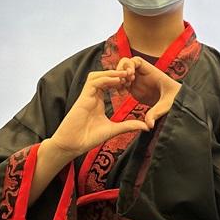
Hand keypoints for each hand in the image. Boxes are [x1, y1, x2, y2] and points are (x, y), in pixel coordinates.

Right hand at [31, 69, 152, 202]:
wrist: (72, 145)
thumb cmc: (89, 138)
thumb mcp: (114, 129)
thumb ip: (128, 126)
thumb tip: (146, 127)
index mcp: (98, 100)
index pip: (109, 83)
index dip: (121, 80)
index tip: (133, 82)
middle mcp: (92, 96)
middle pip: (103, 76)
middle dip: (117, 73)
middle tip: (131, 75)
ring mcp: (87, 96)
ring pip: (97, 76)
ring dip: (111, 73)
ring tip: (125, 75)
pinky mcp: (82, 98)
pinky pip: (93, 83)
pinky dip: (105, 79)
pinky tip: (117, 81)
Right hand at [116, 56, 181, 124]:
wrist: (178, 102)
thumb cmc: (176, 99)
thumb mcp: (167, 104)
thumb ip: (157, 112)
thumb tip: (149, 124)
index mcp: (152, 73)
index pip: (138, 61)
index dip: (130, 64)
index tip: (129, 74)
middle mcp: (144, 75)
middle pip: (127, 64)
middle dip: (121, 70)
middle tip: (123, 82)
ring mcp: (139, 81)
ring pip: (123, 73)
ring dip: (119, 78)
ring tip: (121, 89)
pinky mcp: (135, 89)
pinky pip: (124, 83)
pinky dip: (119, 85)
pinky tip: (121, 94)